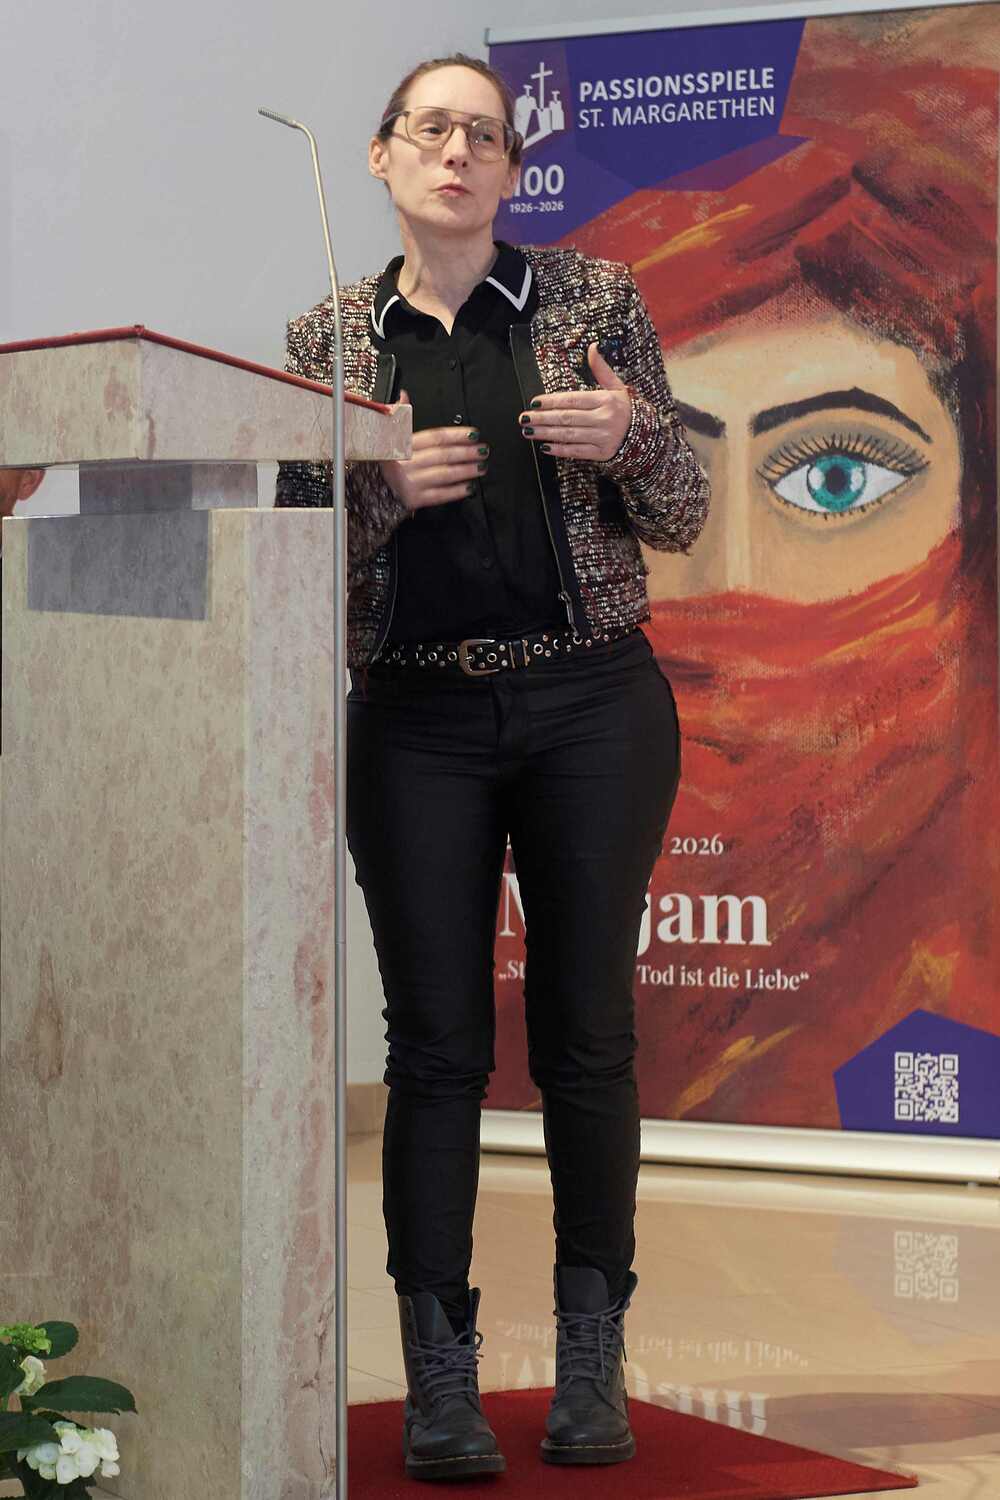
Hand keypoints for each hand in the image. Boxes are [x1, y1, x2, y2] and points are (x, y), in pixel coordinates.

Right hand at [379, 389, 488, 511]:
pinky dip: (456, 491)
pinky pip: (439, 495)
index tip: (473, 434)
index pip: (434, 437)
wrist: (372, 489)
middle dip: (466, 452)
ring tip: (481, 467)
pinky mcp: (414, 499)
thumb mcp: (390, 437)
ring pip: (444, 475)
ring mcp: (410, 482)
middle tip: (482, 450)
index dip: (456, 434)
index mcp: (401, 445)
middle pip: (442, 455)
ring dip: (466, 470)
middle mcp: (405, 463)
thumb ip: (400, 417)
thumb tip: (403, 395)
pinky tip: (469, 487)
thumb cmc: (389, 461)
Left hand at [519, 344, 631, 459]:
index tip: (534, 402)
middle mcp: (604, 419)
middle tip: (524, 418)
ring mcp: (603, 437)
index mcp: (605, 400)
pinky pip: (577, 452)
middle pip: (567, 418)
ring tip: (528, 431)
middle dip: (543, 418)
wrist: (644, 436)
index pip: (573, 400)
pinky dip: (560, 450)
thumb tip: (592, 346)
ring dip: (546, 434)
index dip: (551, 401)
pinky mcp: (602, 454)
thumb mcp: (616, 387)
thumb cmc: (625, 409)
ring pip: (569, 435)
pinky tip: (545, 446)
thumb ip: (601, 369)